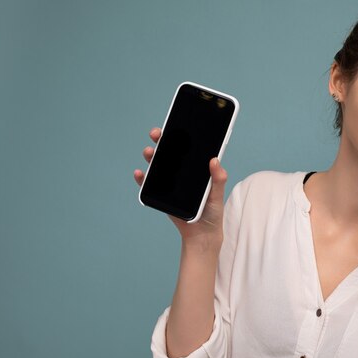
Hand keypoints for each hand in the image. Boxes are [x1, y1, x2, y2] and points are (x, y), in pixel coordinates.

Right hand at [134, 128, 227, 242]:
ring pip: (158, 165)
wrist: (202, 234)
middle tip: (158, 134)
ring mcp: (170, 182)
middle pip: (170, 152)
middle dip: (162, 140)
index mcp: (196, 168)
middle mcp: (181, 172)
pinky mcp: (161, 195)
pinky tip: (139, 173)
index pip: (187, 147)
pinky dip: (142, 178)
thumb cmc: (212, 211)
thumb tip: (214, 160)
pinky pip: (149, 184)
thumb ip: (218, 178)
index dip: (180, 135)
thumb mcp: (217, 194)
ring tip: (149, 152)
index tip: (176, 124)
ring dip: (151, 156)